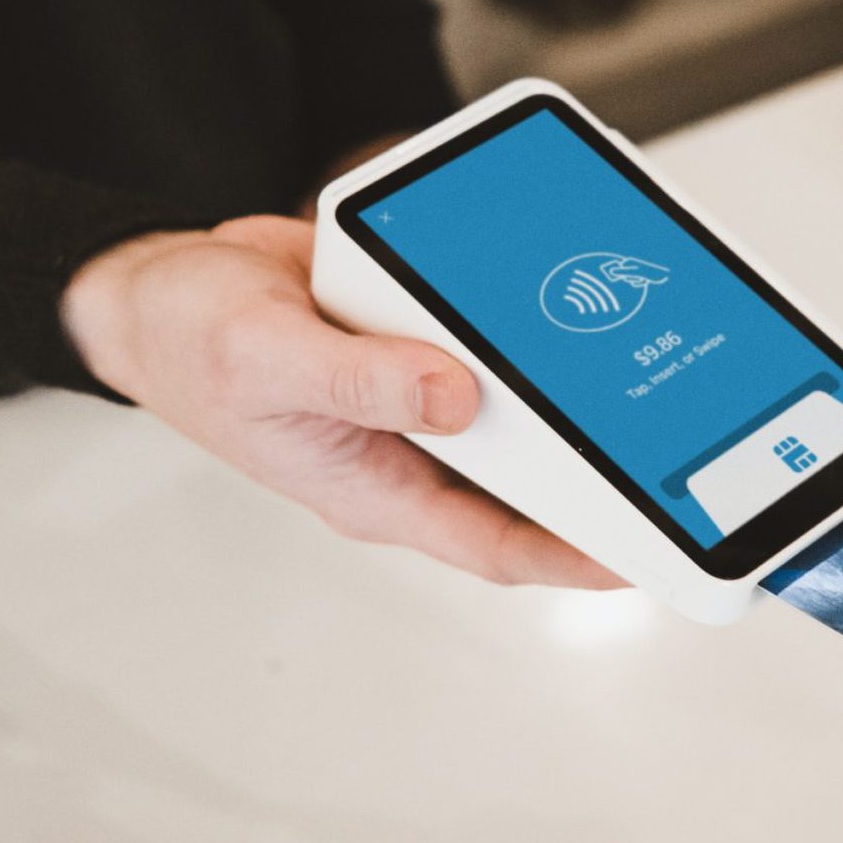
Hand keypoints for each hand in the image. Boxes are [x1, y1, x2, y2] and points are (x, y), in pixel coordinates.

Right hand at [61, 216, 623, 589]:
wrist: (160, 285)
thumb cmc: (189, 342)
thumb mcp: (265, 359)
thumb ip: (359, 378)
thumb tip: (457, 397)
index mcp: (376, 486)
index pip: (497, 543)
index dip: (576, 557)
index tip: (649, 555)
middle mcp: (410, 450)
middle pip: (528, 481)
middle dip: (603, 477)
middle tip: (682, 456)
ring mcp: (421, 394)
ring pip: (519, 411)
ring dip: (575, 396)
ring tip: (651, 375)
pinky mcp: (425, 339)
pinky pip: (492, 344)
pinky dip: (530, 328)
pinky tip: (572, 301)